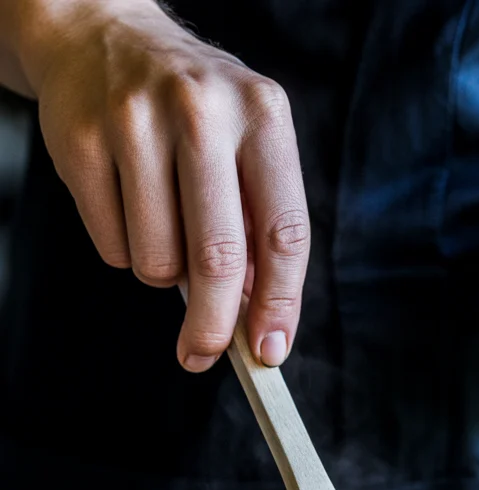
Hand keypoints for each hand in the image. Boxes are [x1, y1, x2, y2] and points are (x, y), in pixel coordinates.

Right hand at [23, 0, 307, 370]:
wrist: (102, 33)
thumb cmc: (193, 111)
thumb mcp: (247, 146)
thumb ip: (259, 227)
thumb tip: (258, 321)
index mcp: (263, 114)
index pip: (284, 232)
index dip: (279, 304)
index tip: (269, 350)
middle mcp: (203, 111)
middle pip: (217, 259)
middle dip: (212, 326)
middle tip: (203, 355)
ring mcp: (136, 122)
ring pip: (157, 263)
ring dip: (163, 272)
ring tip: (163, 225)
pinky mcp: (81, 140)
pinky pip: (113, 248)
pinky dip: (124, 249)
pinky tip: (126, 203)